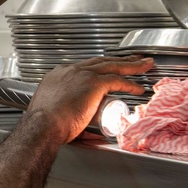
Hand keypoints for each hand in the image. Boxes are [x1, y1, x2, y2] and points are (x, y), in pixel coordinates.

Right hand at [27, 55, 153, 143]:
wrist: (43, 125)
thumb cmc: (44, 124)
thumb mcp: (51, 113)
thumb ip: (64, 115)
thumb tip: (82, 129)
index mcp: (58, 75)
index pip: (83, 67)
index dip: (98, 68)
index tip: (106, 69)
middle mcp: (70, 71)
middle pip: (100, 61)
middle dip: (118, 60)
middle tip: (131, 59)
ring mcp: (82, 75)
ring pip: (112, 66)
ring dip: (130, 66)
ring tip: (143, 65)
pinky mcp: (93, 83)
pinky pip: (118, 81)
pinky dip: (130, 84)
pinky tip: (138, 88)